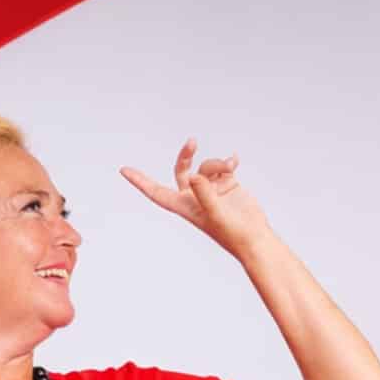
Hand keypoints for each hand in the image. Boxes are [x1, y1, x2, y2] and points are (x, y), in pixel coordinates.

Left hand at [119, 137, 268, 251]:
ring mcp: (211, 190)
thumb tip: (192, 175)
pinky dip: (227, 161)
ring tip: (229, 168)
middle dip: (185, 155)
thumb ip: (204, 193)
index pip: (157, 193)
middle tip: (192, 142)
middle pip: (181, 170)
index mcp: (185, 207)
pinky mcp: (226, 185)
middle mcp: (195, 197)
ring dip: (216, 163)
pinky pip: (222, 166)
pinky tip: (234, 160)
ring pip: (206, 166)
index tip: (124, 170)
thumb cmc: (233, 233)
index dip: (140, 182)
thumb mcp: (216, 213)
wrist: (255, 238)